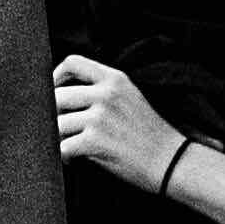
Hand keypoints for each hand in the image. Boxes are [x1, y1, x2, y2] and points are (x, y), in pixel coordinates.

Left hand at [49, 54, 190, 195]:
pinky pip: (62, 146)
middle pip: (58, 96)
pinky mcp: (96, 140)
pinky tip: (73, 159)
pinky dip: (63, 156)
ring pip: (57, 124)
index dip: (56, 76)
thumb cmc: (149, 133)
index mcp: (115, 79)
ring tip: (69, 146)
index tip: (54, 91)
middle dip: (54, 116)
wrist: (170, 160)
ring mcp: (101, 117)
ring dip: (59, 138)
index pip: (73, 62)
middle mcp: (107, 94)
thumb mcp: (130, 97)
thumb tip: (63, 94)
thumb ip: (102, 89)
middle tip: (62, 130)